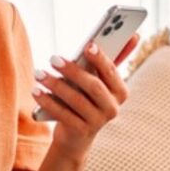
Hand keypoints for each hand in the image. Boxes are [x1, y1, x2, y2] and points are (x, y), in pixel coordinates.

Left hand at [32, 32, 141, 160]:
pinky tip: (36, 91)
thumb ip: (105, 60)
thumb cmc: (85, 98)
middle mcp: (113, 108)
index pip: (111, 71)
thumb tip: (134, 35)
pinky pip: (63, 114)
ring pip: (76, 100)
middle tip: (53, 58)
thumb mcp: (95, 80)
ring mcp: (98, 122)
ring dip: (55, 85)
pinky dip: (48, 101)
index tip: (88, 45)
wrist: (76, 135)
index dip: (101, 58)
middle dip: (73, 71)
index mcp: (120, 91)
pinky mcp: (81, 132)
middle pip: (94, 86)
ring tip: (39, 73)